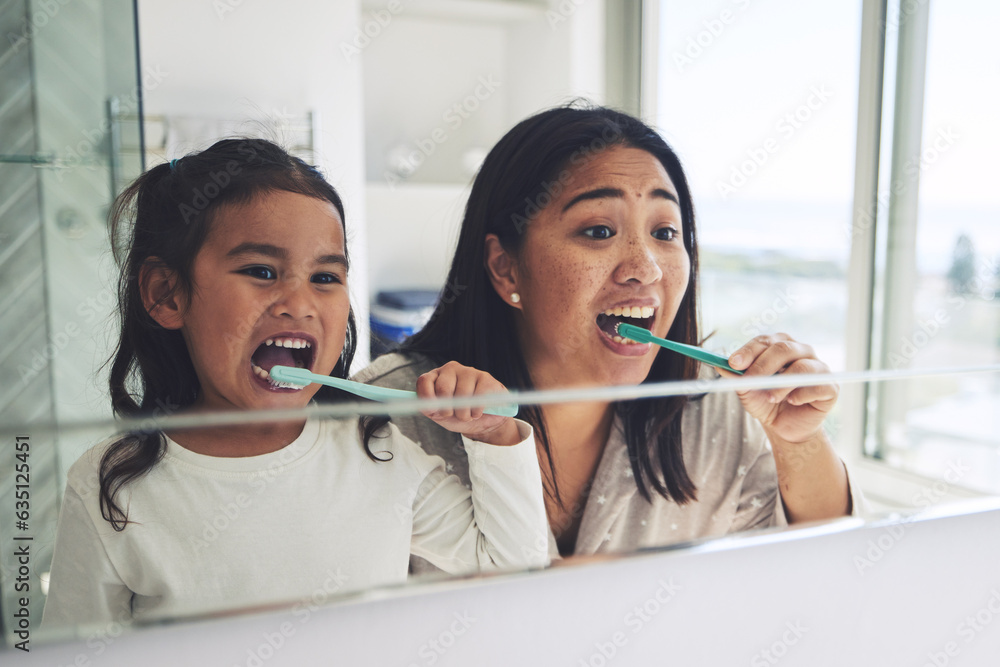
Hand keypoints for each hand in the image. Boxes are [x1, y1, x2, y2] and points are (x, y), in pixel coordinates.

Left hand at [416, 361, 521, 445]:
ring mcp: (469, 371)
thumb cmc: (457, 416)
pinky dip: (477, 411)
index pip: (425, 380)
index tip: (432, 411)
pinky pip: (478, 397)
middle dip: (448, 409)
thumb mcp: (438, 415)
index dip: (427, 397)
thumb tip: (427, 405)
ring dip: (464, 413)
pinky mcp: (485, 378)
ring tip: (467, 414)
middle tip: (454, 414)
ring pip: (462, 395)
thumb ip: (428, 408)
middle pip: (443, 387)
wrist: (481, 422)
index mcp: (436, 376)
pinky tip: (478, 411)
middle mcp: (451, 369)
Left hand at [721, 334, 837, 444]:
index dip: (749, 351)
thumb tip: (720, 366)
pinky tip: (792, 402)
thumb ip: (735, 377)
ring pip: (801, 366)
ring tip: (770, 398)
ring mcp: (819, 368)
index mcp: (780, 346)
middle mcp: (802, 351)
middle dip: (763, 365)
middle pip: (783, 348)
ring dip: (781, 383)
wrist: (786, 428)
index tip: (733, 363)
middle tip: (749, 381)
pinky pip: (817, 385)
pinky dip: (801, 394)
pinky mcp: (830, 387)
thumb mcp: (747, 391)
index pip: (765, 341)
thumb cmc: (766, 403)